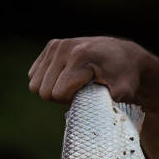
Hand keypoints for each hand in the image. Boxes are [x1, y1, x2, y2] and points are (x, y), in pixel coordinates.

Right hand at [27, 36, 155, 106]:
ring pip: (35, 84)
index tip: (86, 95)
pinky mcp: (51, 46)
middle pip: (43, 91)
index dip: (70, 101)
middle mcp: (64, 48)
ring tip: (71, 84)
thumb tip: (97, 113)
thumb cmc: (124, 76)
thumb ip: (110, 102)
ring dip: (52, 89)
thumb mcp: (124, 91)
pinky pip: (34, 74)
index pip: (58, 94)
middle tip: (79, 91)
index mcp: (80, 58)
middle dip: (60, 97)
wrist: (124, 55)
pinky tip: (65, 77)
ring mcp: (56, 46)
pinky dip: (47, 80)